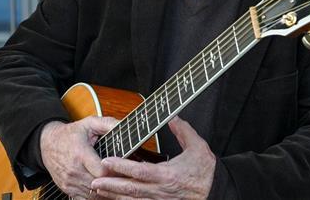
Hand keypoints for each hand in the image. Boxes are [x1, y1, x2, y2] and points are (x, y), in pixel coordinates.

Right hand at [40, 116, 118, 197]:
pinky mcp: (68, 189)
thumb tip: (124, 125)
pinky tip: (104, 189)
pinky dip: (96, 197)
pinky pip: (85, 199)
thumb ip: (108, 123)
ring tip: (118, 184)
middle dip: (114, 182)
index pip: (102, 172)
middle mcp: (74, 171)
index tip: (124, 167)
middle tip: (126, 177)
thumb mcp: (89, 123)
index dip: (116, 171)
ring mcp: (70, 182)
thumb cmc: (71, 134)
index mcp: (80, 154)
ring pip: (94, 195)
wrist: (47, 144)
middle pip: (99, 186)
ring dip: (107, 191)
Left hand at [91, 117, 215, 199]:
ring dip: (113, 195)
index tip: (107, 160)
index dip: (122, 166)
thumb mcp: (197, 146)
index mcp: (167, 174)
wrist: (216, 192)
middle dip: (110, 185)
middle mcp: (160, 190)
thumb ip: (182, 130)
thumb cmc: (207, 171)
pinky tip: (115, 199)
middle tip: (93, 180)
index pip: (139, 171)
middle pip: (130, 189)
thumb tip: (172, 117)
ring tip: (98, 189)